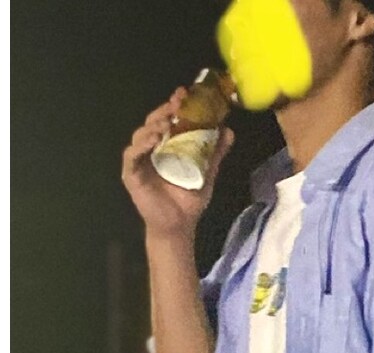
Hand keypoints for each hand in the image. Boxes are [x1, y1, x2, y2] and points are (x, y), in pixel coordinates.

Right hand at [122, 87, 234, 239]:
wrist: (180, 225)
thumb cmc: (189, 200)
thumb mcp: (207, 172)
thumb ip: (216, 152)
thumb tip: (229, 130)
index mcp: (166, 147)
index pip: (167, 120)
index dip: (173, 105)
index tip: (184, 93)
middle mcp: (151, 151)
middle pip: (152, 123)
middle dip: (163, 110)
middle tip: (177, 102)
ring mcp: (139, 162)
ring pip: (140, 135)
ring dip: (152, 125)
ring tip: (166, 122)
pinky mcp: (132, 175)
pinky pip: (131, 156)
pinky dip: (140, 146)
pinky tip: (152, 141)